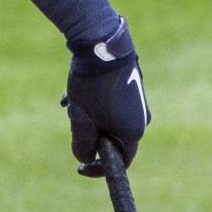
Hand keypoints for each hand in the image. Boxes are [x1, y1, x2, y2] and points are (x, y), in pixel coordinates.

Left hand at [62, 19, 149, 177]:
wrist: (101, 43)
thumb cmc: (93, 86)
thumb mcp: (82, 120)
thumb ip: (82, 145)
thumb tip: (84, 158)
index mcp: (134, 131)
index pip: (121, 162)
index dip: (99, 168)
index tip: (80, 167)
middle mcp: (140, 117)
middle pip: (112, 139)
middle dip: (90, 135)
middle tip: (73, 123)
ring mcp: (136, 100)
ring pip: (107, 119)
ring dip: (88, 117)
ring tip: (70, 104)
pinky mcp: (129, 84)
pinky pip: (109, 103)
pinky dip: (91, 103)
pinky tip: (71, 94)